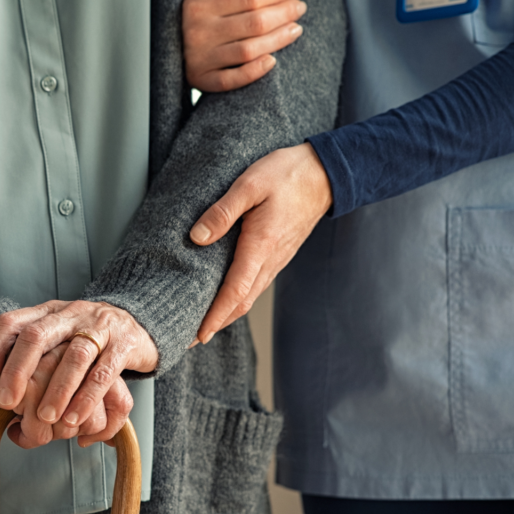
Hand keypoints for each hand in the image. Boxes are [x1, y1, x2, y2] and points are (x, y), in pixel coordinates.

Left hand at [0, 300, 156, 443]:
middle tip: (6, 402)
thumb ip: (33, 361)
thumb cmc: (89, 339)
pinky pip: (105, 372)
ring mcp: (99, 327)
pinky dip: (88, 397)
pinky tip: (75, 418)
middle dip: (18, 370)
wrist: (140, 323)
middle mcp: (71, 314)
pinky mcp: (125, 344)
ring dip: (57, 390)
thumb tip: (1, 403)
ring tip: (46, 418)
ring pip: (74, 356)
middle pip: (38, 335)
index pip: (12, 322)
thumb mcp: (58, 338)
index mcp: (49, 312)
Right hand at [182, 0, 305, 92]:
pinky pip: (232, 80)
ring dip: (278, 40)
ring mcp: (199, 58)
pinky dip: (254, 72)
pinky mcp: (201, 80)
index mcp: (199, 2)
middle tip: (299, 9)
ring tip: (295, 30)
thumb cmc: (200, 3)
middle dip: (283, 14)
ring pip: (248, 50)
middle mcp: (197, 30)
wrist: (170, 37)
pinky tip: (273, 61)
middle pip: (254, 23)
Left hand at [189, 143, 331, 342]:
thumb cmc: (287, 175)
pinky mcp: (277, 255)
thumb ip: (222, 212)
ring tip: (203, 324)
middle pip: (241, 303)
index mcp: (260, 246)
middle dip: (216, 324)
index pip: (235, 292)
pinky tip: (225, 298)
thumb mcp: (250, 185)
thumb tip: (197, 237)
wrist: (323, 174)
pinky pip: (255, 285)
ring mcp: (276, 260)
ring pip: (249, 297)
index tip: (198, 335)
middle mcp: (270, 260)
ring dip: (226, 314)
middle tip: (190, 339)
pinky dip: (238, 299)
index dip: (215, 316)